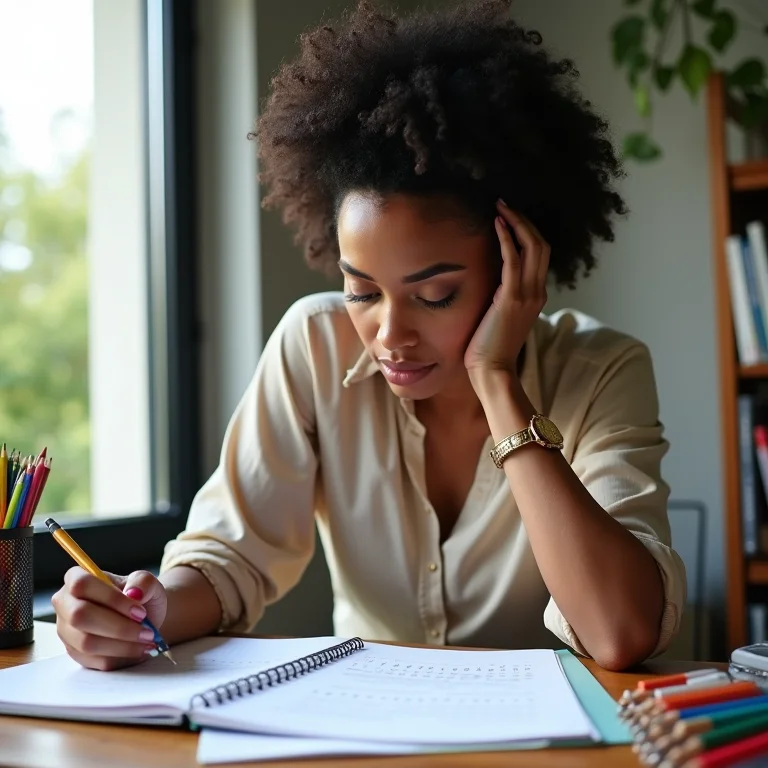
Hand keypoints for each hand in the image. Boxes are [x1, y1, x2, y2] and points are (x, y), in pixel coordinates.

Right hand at [51, 567, 167, 670]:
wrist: (144, 618)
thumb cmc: (141, 596)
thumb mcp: (148, 582)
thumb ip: (143, 582)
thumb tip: (133, 593)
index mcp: (76, 578)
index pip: (83, 585)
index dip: (111, 598)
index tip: (139, 611)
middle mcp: (65, 604)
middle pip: (80, 616)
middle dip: (118, 627)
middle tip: (147, 632)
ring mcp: (66, 631)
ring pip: (87, 642)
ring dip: (122, 645)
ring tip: (147, 641)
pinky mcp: (75, 653)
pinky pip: (93, 660)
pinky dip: (120, 657)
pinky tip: (139, 650)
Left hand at [464, 199, 549, 378]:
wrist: (492, 371)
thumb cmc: (489, 348)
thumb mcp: (499, 317)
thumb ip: (502, 299)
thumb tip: (490, 284)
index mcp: (535, 296)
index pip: (539, 254)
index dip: (527, 232)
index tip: (509, 217)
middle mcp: (537, 292)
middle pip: (541, 244)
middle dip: (524, 221)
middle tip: (504, 204)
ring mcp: (527, 294)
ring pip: (533, 246)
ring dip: (516, 222)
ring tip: (500, 206)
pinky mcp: (511, 298)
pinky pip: (514, 259)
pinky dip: (507, 238)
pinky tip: (496, 224)